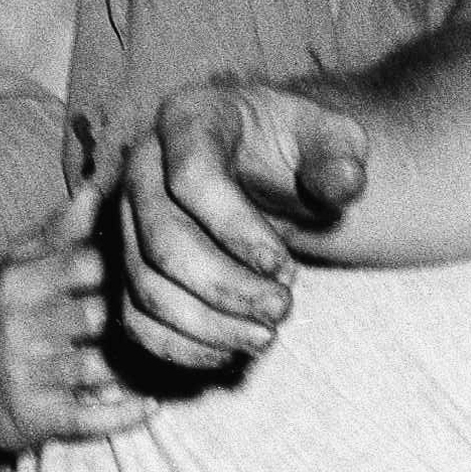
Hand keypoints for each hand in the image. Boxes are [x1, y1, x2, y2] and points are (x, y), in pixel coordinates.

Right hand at [0, 181, 151, 470]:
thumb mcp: (14, 269)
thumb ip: (59, 231)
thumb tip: (100, 185)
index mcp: (19, 283)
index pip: (87, 263)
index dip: (128, 265)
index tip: (152, 268)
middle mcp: (20, 328)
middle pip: (101, 316)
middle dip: (135, 317)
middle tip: (168, 316)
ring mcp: (28, 375)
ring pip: (104, 367)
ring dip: (140, 366)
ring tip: (165, 357)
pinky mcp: (37, 418)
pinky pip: (92, 417)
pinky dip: (127, 413)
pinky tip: (151, 403)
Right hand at [114, 82, 369, 371]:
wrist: (264, 164)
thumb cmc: (296, 147)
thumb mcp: (331, 136)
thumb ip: (341, 156)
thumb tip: (344, 184)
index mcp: (187, 119)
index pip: (191, 177)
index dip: (237, 230)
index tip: (286, 268)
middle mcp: (142, 167)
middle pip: (162, 240)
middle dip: (225, 287)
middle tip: (283, 310)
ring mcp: (126, 220)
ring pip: (145, 285)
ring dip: (206, 324)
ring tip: (265, 337)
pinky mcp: (126, 266)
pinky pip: (134, 318)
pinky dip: (179, 345)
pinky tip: (229, 352)